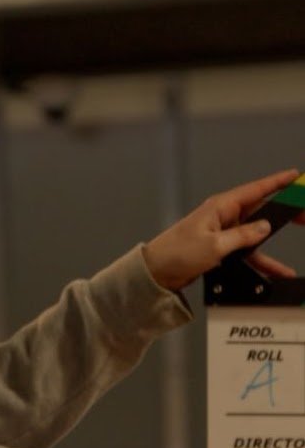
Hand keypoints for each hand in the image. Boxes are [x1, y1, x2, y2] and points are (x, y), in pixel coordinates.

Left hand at [142, 169, 300, 291]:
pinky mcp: (221, 248)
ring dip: (275, 240)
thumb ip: (242, 236)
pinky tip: (279, 272)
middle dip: (285, 211)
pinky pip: (248, 252)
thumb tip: (266, 226)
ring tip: (299, 235)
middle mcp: (223, 216)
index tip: (296, 175)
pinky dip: (262, 261)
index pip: (255, 190)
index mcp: (220, 207)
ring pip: (256, 233)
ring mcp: (223, 232)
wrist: (157, 271)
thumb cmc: (178, 253)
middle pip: (261, 210)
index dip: (277, 182)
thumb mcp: (214, 245)